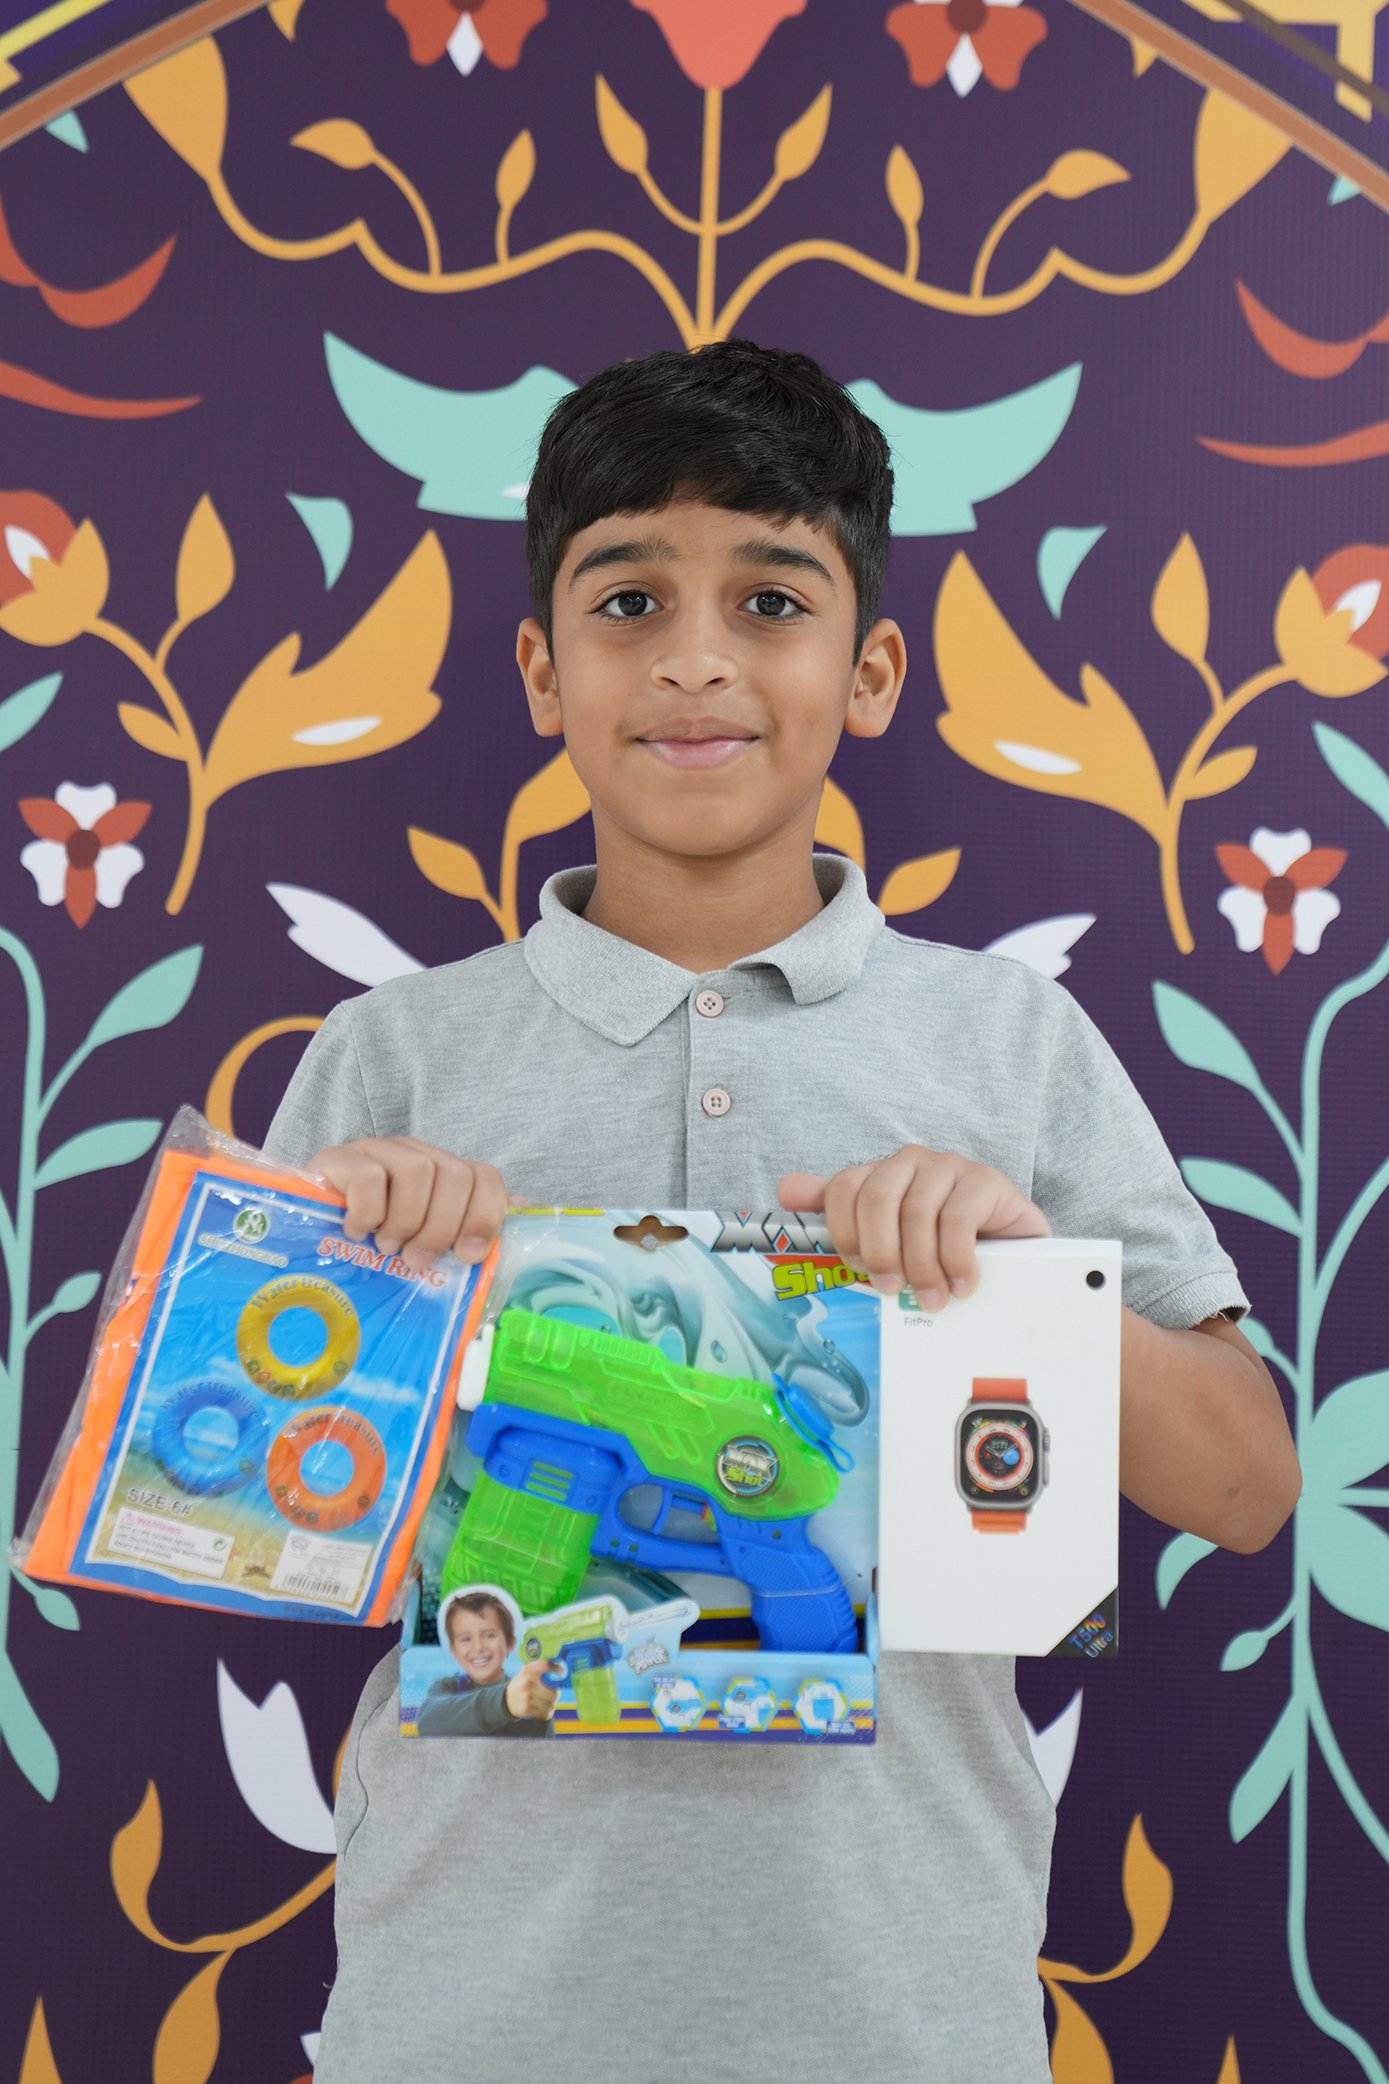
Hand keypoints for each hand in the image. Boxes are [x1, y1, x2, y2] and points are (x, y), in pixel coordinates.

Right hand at [304, 1137, 509, 1272]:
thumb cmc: (370, 1244)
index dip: (485, 1216)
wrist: (300, 1230)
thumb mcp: (419, 1243)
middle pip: (455, 1174)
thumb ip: (463, 1234)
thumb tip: (516, 1226)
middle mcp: (414, 1154)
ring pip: (418, 1170)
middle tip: (417, 1260)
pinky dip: (369, 1213)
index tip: (467, 1255)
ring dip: (406, 1221)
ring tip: (387, 1247)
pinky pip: (370, 1176)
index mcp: (442, 1174)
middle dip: (441, 1227)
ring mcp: (377, 1151)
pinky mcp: (339, 1157)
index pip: (485, 1175)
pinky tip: (357, 1231)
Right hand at [506, 1661, 560, 1720]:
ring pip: (551, 1704)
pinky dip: (547, 1712)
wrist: (506, 1700)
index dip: (556, 1668)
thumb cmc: (522, 1684)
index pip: (546, 1665)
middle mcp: (527, 1682)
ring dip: (552, 1704)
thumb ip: (541, 1668)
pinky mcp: (526, 1709)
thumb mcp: (527, 1672)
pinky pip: (545, 1713)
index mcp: (528, 1670)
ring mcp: (526, 1697)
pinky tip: (542, 1709)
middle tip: (554, 1693)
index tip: (562, 1672)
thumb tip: (561, 1665)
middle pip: (554, 1692)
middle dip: (557, 1694)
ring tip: (548, 1702)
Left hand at [778, 1145, 1049, 1307]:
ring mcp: (950, 1166)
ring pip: (918, 1211)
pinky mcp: (987, 1180)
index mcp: (880, 1174)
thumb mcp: (890, 1244)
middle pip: (877, 1197)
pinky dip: (956, 1258)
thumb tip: (786, 1189)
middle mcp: (911, 1162)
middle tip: (894, 1290)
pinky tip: (963, 1283)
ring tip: (933, 1299)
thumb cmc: (941, 1254)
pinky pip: (959, 1217)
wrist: (1012, 1257)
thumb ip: (840, 1219)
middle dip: (881, 1251)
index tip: (861, 1271)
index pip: (843, 1188)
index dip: (845, 1233)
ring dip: (922, 1265)